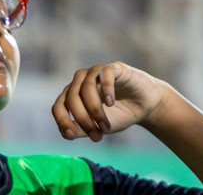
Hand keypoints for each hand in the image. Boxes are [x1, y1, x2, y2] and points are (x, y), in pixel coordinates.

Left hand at [54, 61, 173, 141]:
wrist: (144, 106)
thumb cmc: (118, 115)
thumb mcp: (96, 128)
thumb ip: (79, 130)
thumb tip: (67, 132)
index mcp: (73, 95)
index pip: (58, 106)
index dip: (62, 121)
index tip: (73, 135)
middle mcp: (81, 81)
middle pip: (71, 98)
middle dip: (83, 119)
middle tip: (97, 134)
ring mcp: (98, 72)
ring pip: (86, 87)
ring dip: (94, 109)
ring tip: (106, 125)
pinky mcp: (115, 67)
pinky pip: (104, 73)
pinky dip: (105, 89)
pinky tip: (111, 102)